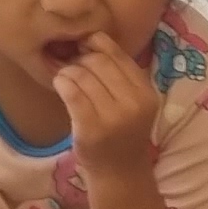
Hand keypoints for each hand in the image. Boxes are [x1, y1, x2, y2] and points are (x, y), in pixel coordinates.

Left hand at [51, 30, 161, 184]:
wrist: (119, 173)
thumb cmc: (122, 132)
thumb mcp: (132, 101)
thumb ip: (118, 73)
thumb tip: (88, 35)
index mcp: (147, 92)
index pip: (117, 53)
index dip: (95, 44)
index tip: (83, 48)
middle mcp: (134, 103)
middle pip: (97, 61)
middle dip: (79, 59)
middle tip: (72, 66)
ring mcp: (113, 117)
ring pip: (81, 75)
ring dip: (67, 72)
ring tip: (66, 78)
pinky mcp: (91, 128)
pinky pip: (71, 91)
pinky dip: (61, 83)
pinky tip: (60, 86)